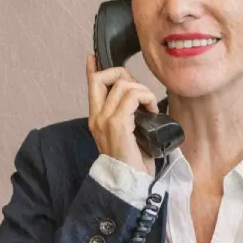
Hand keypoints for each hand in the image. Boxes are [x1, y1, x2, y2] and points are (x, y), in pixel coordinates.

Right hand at [86, 54, 157, 176]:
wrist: (131, 183)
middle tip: (140, 94)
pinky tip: (151, 110)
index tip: (93, 58)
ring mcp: (106, 120)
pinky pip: (132, 96)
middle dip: (126, 76)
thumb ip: (127, 117)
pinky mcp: (118, 124)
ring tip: (149, 106)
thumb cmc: (134, 162)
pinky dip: (146, 97)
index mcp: (97, 119)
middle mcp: (97, 117)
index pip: (91, 86)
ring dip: (142, 90)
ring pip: (123, 84)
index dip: (94, 69)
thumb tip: (137, 100)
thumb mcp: (129, 135)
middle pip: (105, 77)